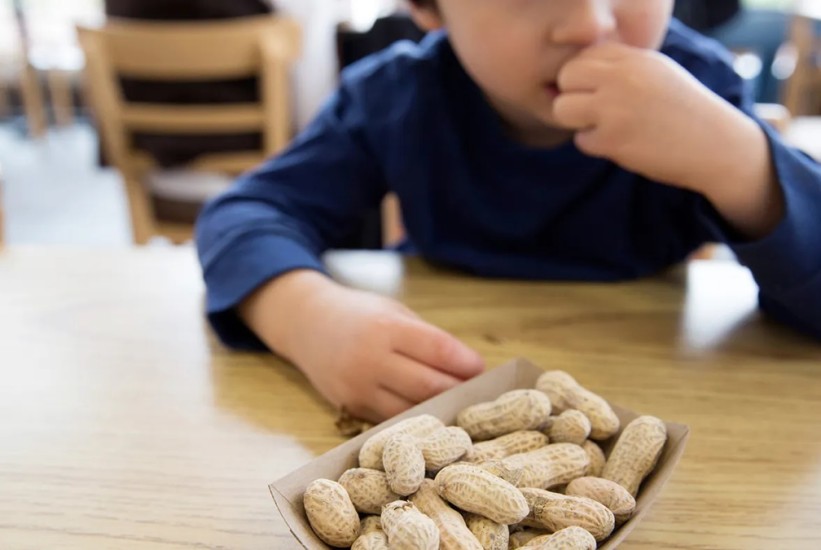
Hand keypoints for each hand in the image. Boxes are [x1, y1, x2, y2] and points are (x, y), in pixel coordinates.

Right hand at [241, 271, 484, 422]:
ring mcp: (358, 387)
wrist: (305, 324)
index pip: (438, 350)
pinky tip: (427, 411)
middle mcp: (370, 359)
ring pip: (411, 409)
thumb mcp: (393, 312)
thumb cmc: (358, 314)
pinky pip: (390, 418)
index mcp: (386, 328)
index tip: (480, 368)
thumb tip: (467, 366)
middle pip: (428, 385)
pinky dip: (413, 416)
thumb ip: (426, 337)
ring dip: (438, 408)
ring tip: (454, 402)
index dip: (465, 362)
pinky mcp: (350, 406)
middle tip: (474, 390)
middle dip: (457, 389)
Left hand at [553, 42, 781, 236]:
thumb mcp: (656, 73)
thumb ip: (620, 67)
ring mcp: (615, 108)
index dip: (584, 77)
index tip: (600, 93)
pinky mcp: (613, 139)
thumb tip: (576, 72)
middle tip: (593, 111)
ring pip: (563, 108)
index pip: (584, 56)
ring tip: (603, 126)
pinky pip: (581, 140)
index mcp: (635, 58)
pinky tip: (622, 143)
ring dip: (577, 121)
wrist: (716, 145)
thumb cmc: (683, 110)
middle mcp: (623, 78)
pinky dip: (596, 145)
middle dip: (572, 95)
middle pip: (566, 77)